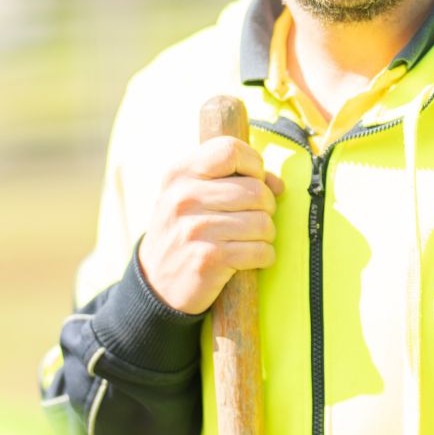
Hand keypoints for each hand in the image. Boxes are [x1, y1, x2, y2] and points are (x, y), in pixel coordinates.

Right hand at [137, 136, 283, 314]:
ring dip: (265, 235)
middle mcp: (184, 198)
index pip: (230, 150)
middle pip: (256, 191)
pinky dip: (264, 257)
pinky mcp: (209, 259)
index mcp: (180, 174)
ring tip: (250, 240)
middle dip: (266, 207)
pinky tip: (249, 259)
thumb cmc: (184, 233)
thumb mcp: (192, 197)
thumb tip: (276, 184)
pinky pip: (260, 251)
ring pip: (262, 222)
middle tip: (255, 218)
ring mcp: (195, 228)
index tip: (254, 180)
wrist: (156, 283)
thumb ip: (231, 180)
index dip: (253, 164)